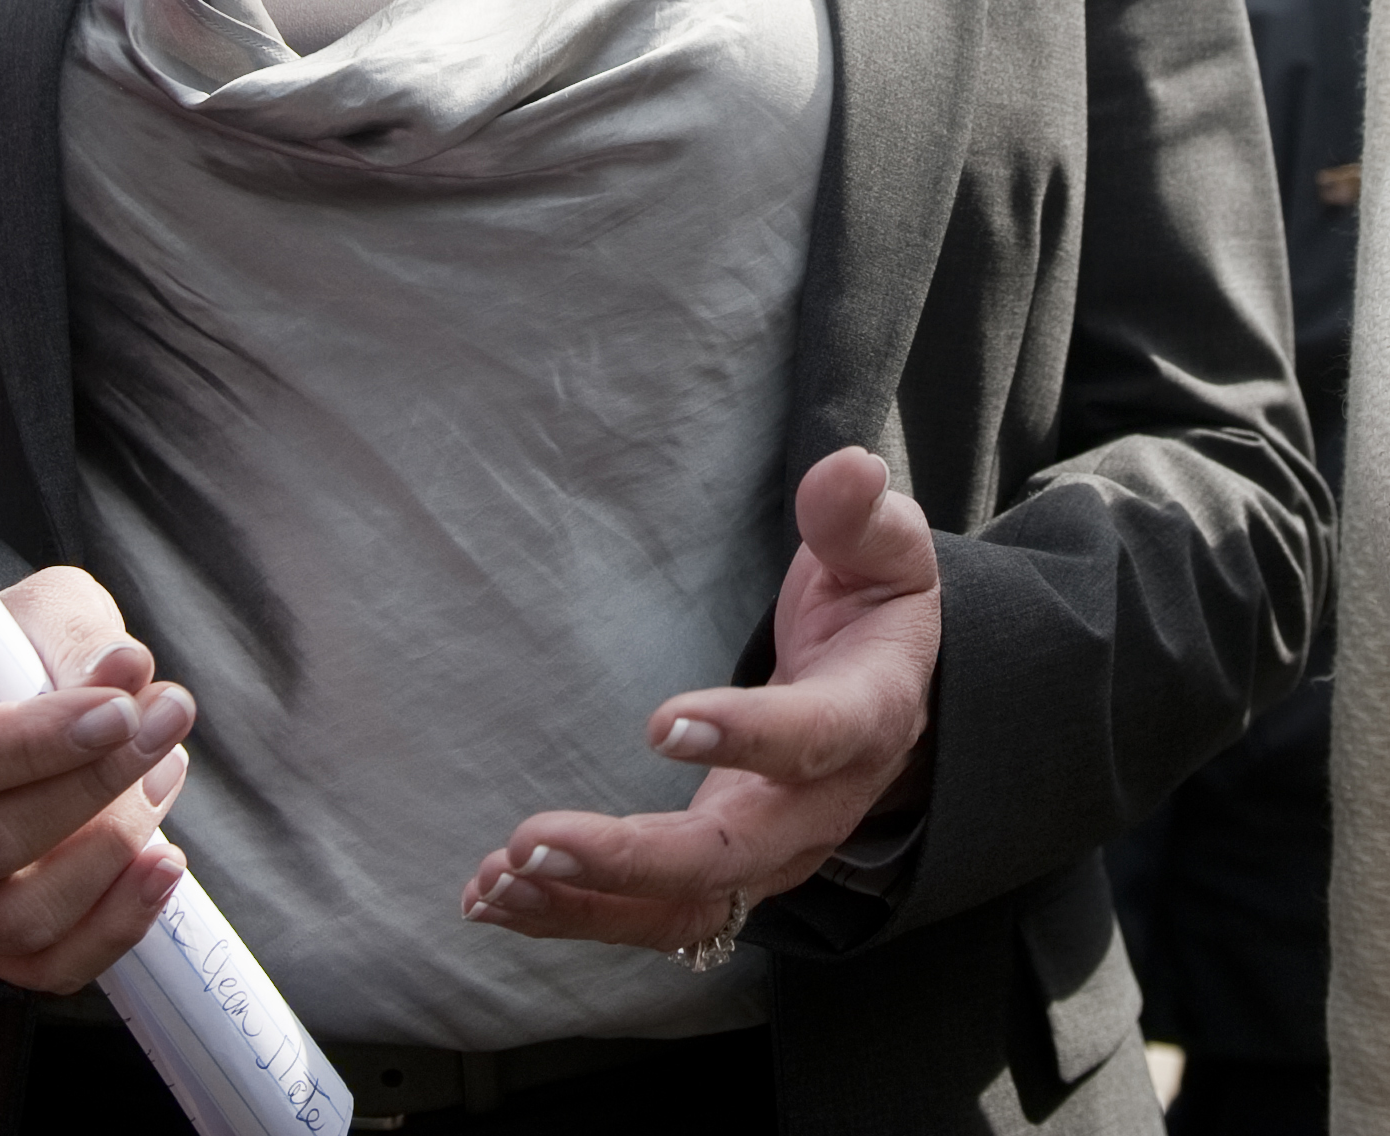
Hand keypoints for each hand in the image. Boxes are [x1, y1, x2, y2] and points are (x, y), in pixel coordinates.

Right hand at [0, 566, 195, 994]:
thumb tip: (126, 669)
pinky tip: (164, 861)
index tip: (122, 709)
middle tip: (167, 721)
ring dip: (113, 848)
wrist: (6, 727)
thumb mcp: (35, 620)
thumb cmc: (8, 663)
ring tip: (166, 771)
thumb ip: (77, 641)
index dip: (36, 743)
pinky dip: (120, 920)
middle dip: (95, 785)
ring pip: (21, 916)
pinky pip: (50, 968)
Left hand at [462, 445, 943, 956]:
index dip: (743, 738)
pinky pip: (652, 920)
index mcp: (864, 719)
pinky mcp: (722, 877)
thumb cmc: (875, 615)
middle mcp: (818, 810)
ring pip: (683, 910)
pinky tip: (493, 897)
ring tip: (498, 880)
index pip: (811, 739)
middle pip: (730, 858)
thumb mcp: (886, 554)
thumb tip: (848, 470)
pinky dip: (571, 916)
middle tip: (534, 840)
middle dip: (629, 860)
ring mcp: (768, 855)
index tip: (660, 723)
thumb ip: (859, 517)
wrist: (896, 702)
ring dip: (584, 904)